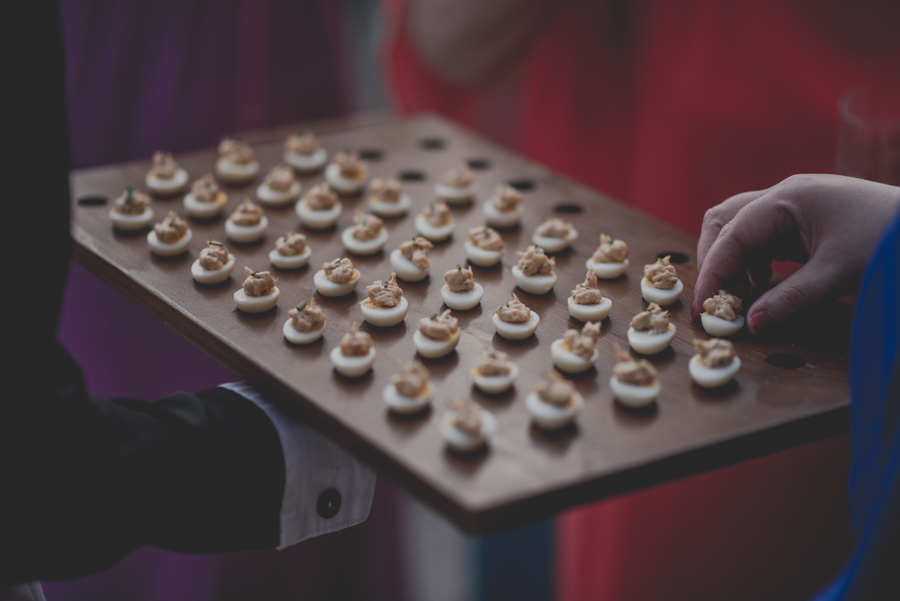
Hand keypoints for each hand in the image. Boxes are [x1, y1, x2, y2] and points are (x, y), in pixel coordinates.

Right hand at [693, 174, 899, 333]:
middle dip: (714, 261)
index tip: (703, 305)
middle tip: (717, 299)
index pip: (731, 234)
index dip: (713, 271)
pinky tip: (761, 286)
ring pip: (739, 231)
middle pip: (723, 222)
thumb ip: (790, 300)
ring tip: (739, 298)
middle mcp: (783, 197)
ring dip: (732, 263)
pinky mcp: (801, 223)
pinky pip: (760, 240)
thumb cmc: (888, 239)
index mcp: (787, 198)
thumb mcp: (837, 274)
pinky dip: (751, 263)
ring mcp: (792, 208)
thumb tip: (751, 324)